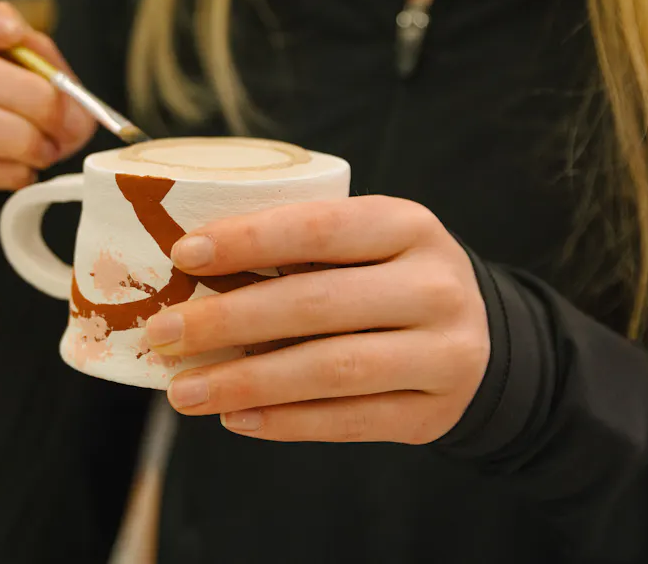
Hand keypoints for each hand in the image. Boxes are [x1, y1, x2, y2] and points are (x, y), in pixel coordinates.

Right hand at [0, 0, 95, 207]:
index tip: (12, 33)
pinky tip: (25, 171)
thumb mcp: (46, 80)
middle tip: (62, 119)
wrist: (20, 178)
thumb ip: (38, 57)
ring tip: (46, 149)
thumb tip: (26, 48)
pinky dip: (9, 170)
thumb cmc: (29, 119)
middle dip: (28, 95)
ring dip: (16, 136)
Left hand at [145, 196, 489, 443]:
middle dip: (228, 320)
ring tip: (183, 391)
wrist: (484, 338)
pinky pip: (348, 421)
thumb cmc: (389, 277)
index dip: (248, 240)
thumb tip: (191, 271)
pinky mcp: (433, 414)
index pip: (319, 227)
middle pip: (317, 304)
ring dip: (246, 382)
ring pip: (330, 370)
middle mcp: (434, 287)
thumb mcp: (365, 243)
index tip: (184, 254)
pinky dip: (285, 422)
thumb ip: (299, 249)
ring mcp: (443, 354)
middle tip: (163, 334)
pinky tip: (235, 419)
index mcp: (408, 225)